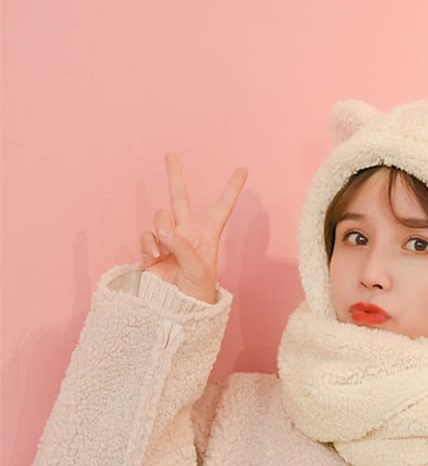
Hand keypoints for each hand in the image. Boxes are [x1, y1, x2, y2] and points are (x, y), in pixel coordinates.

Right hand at [140, 153, 247, 302]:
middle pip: (180, 199)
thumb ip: (181, 245)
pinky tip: (156, 258)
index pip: (222, 208)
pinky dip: (150, 245)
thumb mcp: (198, 269)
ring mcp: (167, 240)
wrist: (177, 310)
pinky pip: (147, 236)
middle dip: (174, 177)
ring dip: (162, 229)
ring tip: (168, 250)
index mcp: (207, 236)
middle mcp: (187, 234)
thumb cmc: (197, 292)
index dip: (231, 189)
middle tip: (170, 155)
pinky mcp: (151, 250)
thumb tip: (161, 228)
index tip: (243, 169)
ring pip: (160, 217)